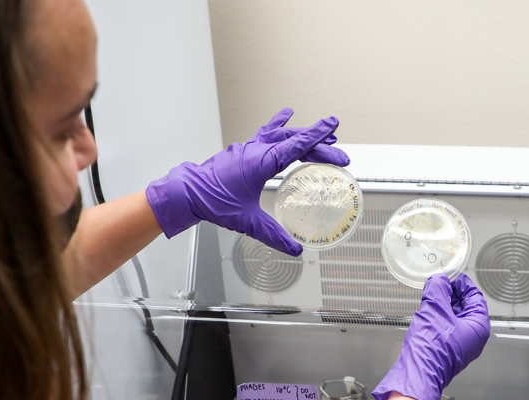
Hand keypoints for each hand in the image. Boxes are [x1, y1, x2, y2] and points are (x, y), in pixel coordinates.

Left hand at [145, 108, 348, 255]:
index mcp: (262, 162)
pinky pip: (265, 132)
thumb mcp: (248, 222)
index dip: (317, 136)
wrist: (188, 192)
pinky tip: (286, 114)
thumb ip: (274, 236)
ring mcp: (249, 147)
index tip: (332, 125)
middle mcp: (257, 150)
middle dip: (320, 145)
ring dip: (304, 134)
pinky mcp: (243, 150)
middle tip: (340, 154)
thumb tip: (295, 250)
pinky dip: (279, 124)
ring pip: (282, 134)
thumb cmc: (213, 203)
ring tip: (324, 134)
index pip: (296, 145)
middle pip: (295, 141)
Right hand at [373, 274, 489, 399]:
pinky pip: (446, 328)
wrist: (418, 373)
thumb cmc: (432, 349)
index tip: (451, 276)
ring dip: (442, 305)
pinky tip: (427, 313)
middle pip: (465, 306)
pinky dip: (438, 318)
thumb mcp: (435, 309)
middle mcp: (473, 337)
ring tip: (430, 297)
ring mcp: (461, 344)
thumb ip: (438, 289)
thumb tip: (439, 280)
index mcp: (479, 326)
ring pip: (454, 317)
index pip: (475, 296)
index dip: (462, 283)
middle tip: (438, 284)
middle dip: (450, 294)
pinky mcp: (448, 349)